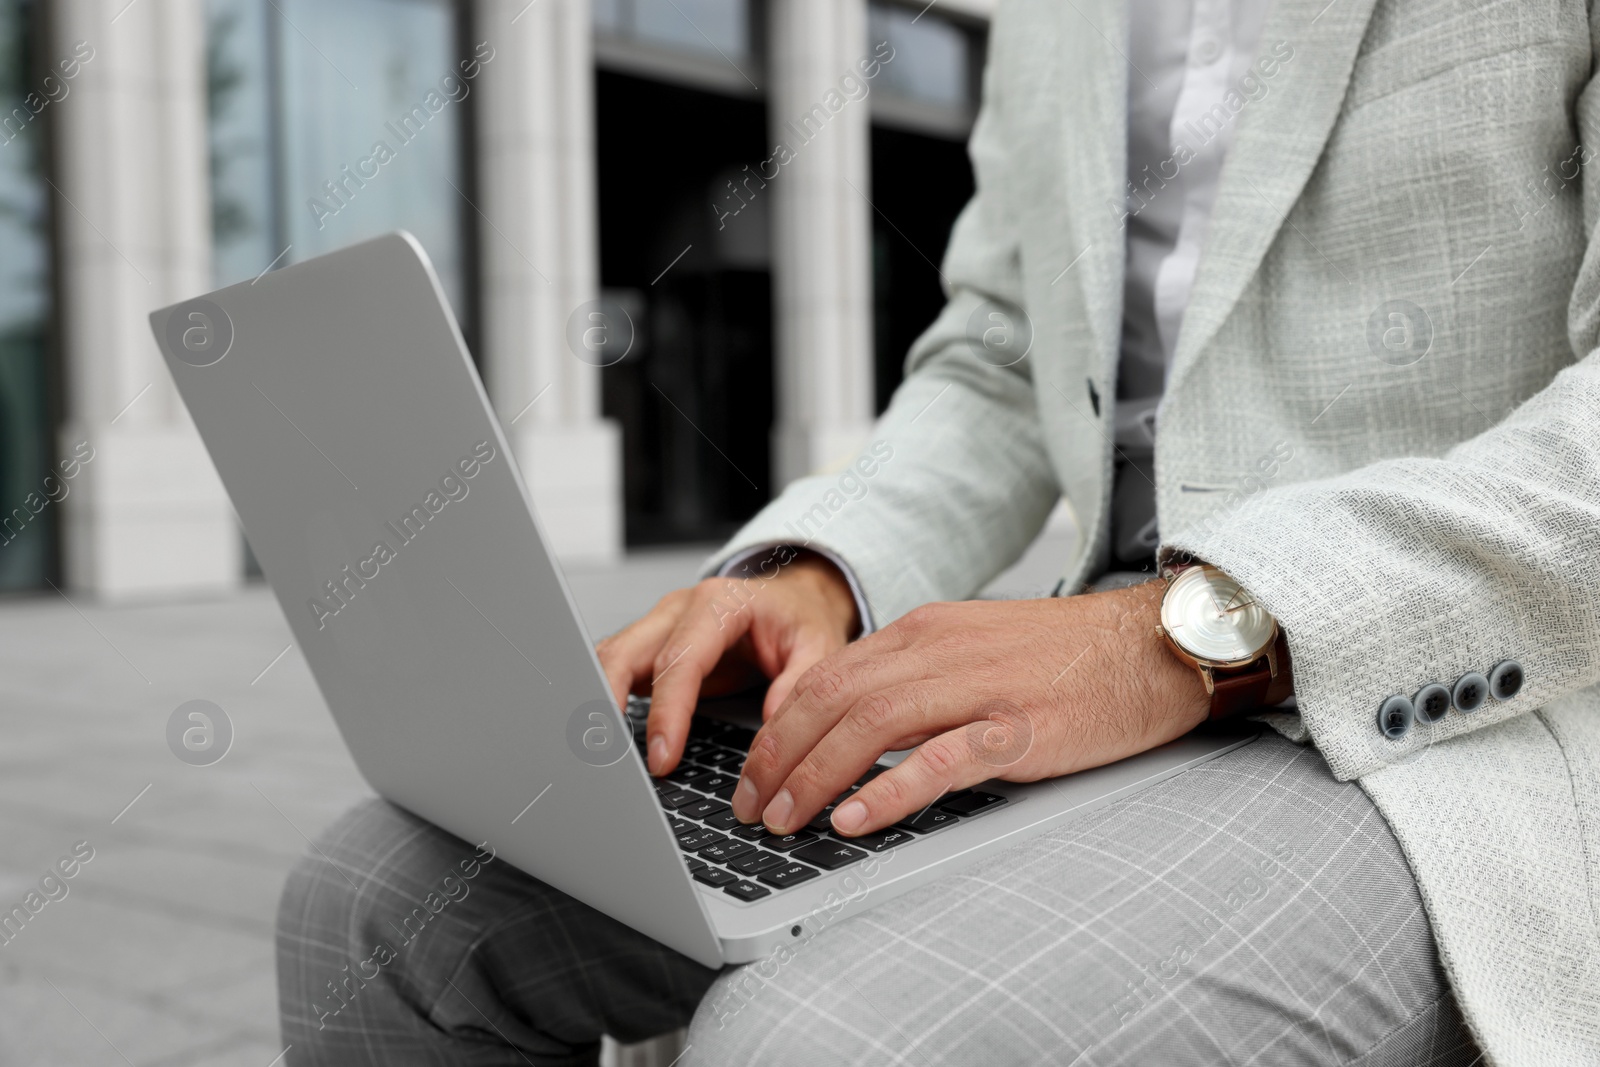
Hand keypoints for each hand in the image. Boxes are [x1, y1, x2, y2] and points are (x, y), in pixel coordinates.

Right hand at [596, 549, 859, 775]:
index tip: (662, 755)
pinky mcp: (652, 647)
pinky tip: (608, 736)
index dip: (666, 711)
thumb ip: (799, 681)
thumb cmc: (800, 619)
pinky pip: (616, 670)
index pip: (679, 660)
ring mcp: (660, 626)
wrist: (793, 600)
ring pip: (610, 659)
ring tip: (602, 752)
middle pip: (624, 653)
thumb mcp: (818, 644)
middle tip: (613, 758)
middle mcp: (679, 610)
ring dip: (599, 702)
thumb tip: (773, 723)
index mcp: (719, 604)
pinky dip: (606, 700)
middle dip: (609, 704)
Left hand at [730, 581, 1211, 835]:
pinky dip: (890, 790)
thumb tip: (855, 725)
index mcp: (924, 632)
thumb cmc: (1068, 656)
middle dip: (778, 756)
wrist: (1154, 643)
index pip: (827, 677)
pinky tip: (855, 819)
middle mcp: (941, 651)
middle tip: (751, 806)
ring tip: (785, 819)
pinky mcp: (1021, 728)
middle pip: (832, 699)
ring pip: (870, 725)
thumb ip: (917, 677)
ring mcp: (980, 688)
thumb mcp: (974, 648)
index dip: (778, 727)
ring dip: (814, 775)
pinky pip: (942, 759)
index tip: (755, 773)